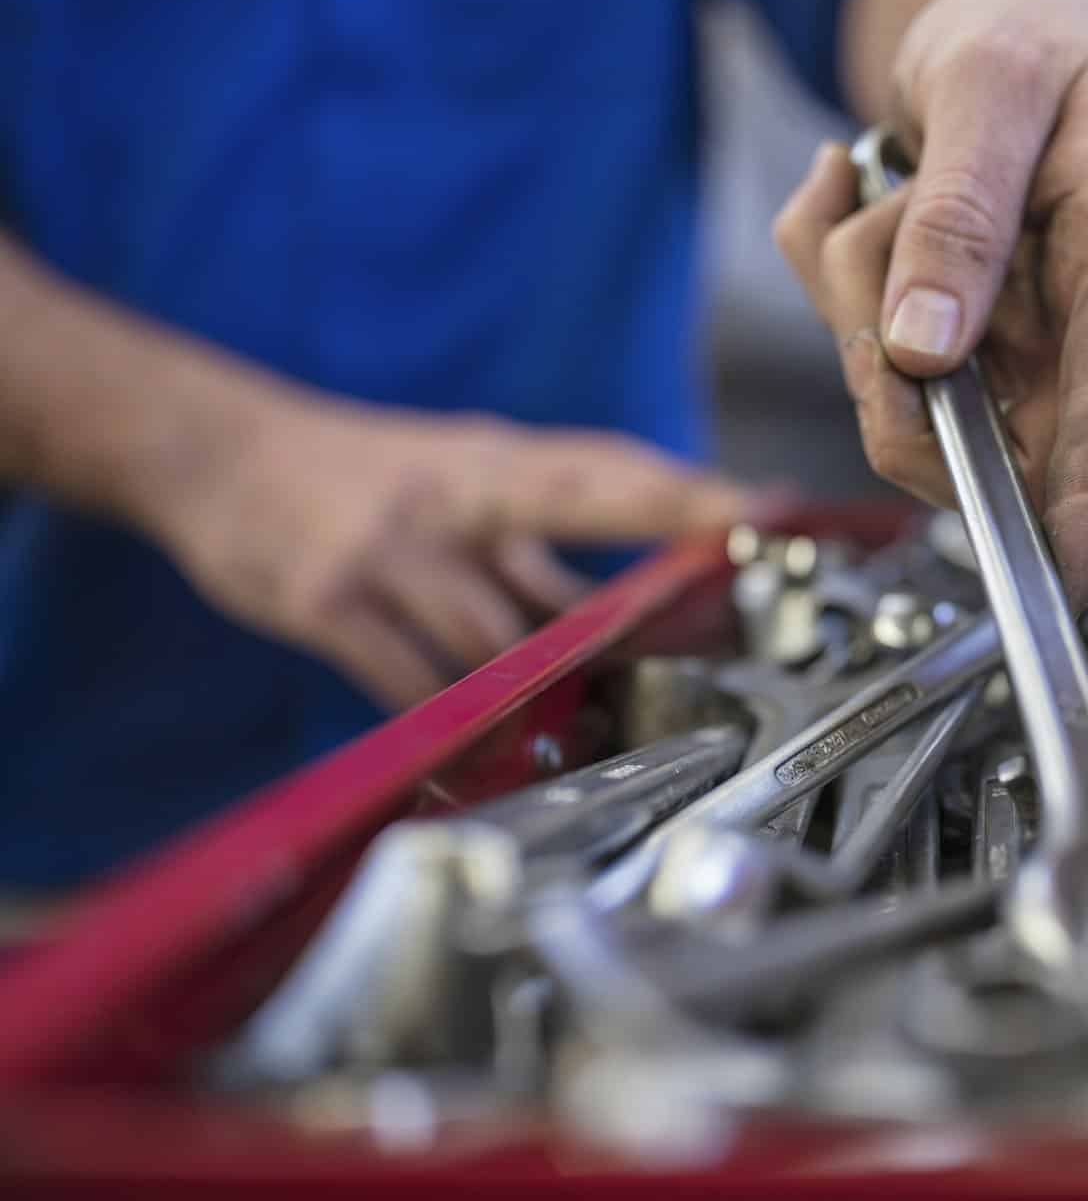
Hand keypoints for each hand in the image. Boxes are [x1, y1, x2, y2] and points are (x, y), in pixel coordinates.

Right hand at [145, 392, 754, 710]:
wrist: (213, 449)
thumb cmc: (364, 475)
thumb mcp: (456, 486)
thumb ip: (537, 549)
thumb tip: (634, 608)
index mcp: (492, 461)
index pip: (607, 470)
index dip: (685, 490)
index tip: (760, 509)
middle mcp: (450, 495)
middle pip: (568, 519)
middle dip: (643, 561)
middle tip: (713, 602)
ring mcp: (387, 549)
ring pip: (488, 637)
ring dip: (538, 691)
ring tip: (580, 733)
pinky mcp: (326, 601)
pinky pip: (406, 682)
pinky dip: (447, 722)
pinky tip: (472, 751)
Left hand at [776, 0, 1087, 599]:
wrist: (1006, 16)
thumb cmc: (1030, 37)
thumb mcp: (989, 89)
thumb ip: (963, 216)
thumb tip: (930, 351)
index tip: (1064, 566)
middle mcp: (1084, 311)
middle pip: (997, 422)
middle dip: (899, 365)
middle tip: (864, 244)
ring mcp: (1022, 333)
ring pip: (915, 393)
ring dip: (856, 296)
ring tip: (873, 187)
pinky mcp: (964, 333)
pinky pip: (870, 348)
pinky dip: (831, 274)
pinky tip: (852, 189)